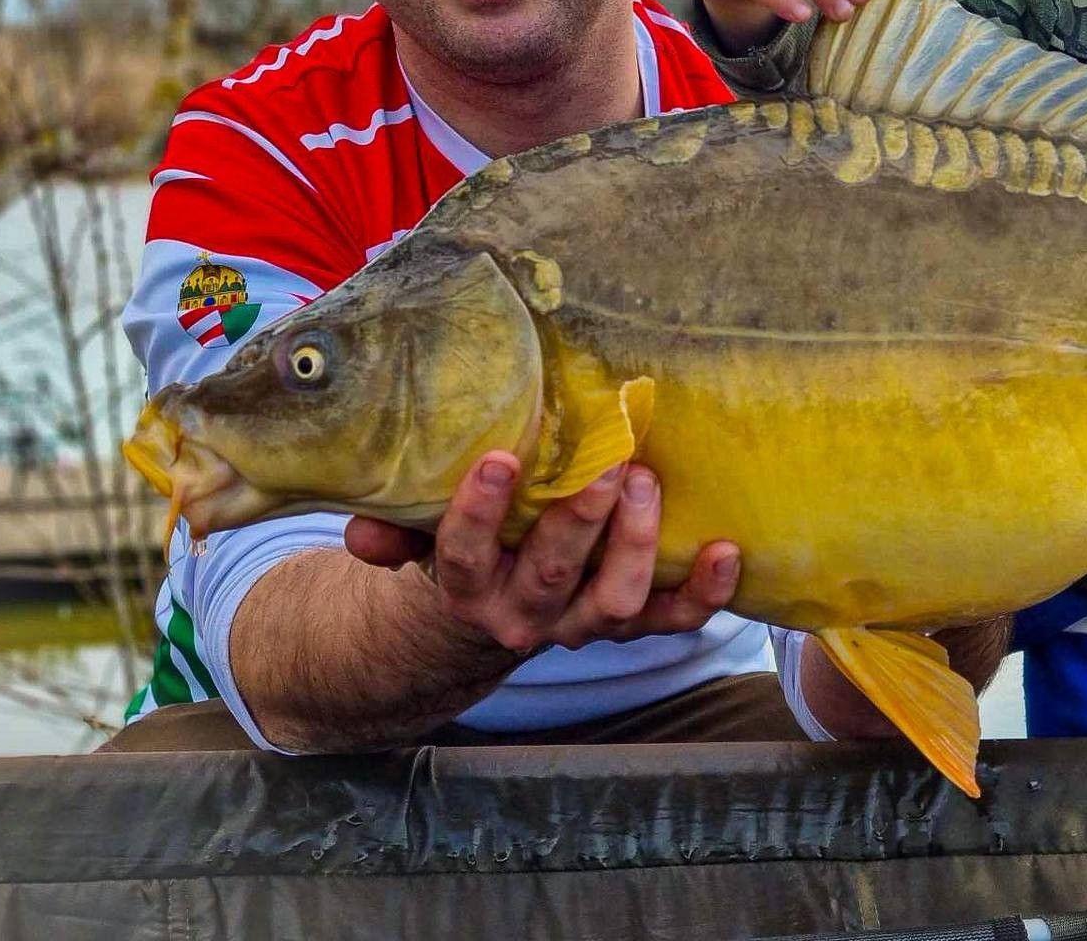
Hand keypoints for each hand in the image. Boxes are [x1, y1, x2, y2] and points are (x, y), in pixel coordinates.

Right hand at [344, 451, 739, 653]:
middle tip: (605, 464)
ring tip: (645, 482)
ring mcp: (581, 625)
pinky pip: (672, 621)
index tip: (498, 460)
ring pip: (614, 603)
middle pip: (551, 576)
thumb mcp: (418, 538)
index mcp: (467, 588)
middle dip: (580, 520)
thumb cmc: (462, 548)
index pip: (463, 556)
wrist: (484, 620)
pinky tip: (726, 552)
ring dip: (634, 545)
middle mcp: (525, 615)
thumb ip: (393, 530)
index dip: (478, 513)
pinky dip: (703, 593)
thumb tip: (360, 528)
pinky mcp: (630, 624)